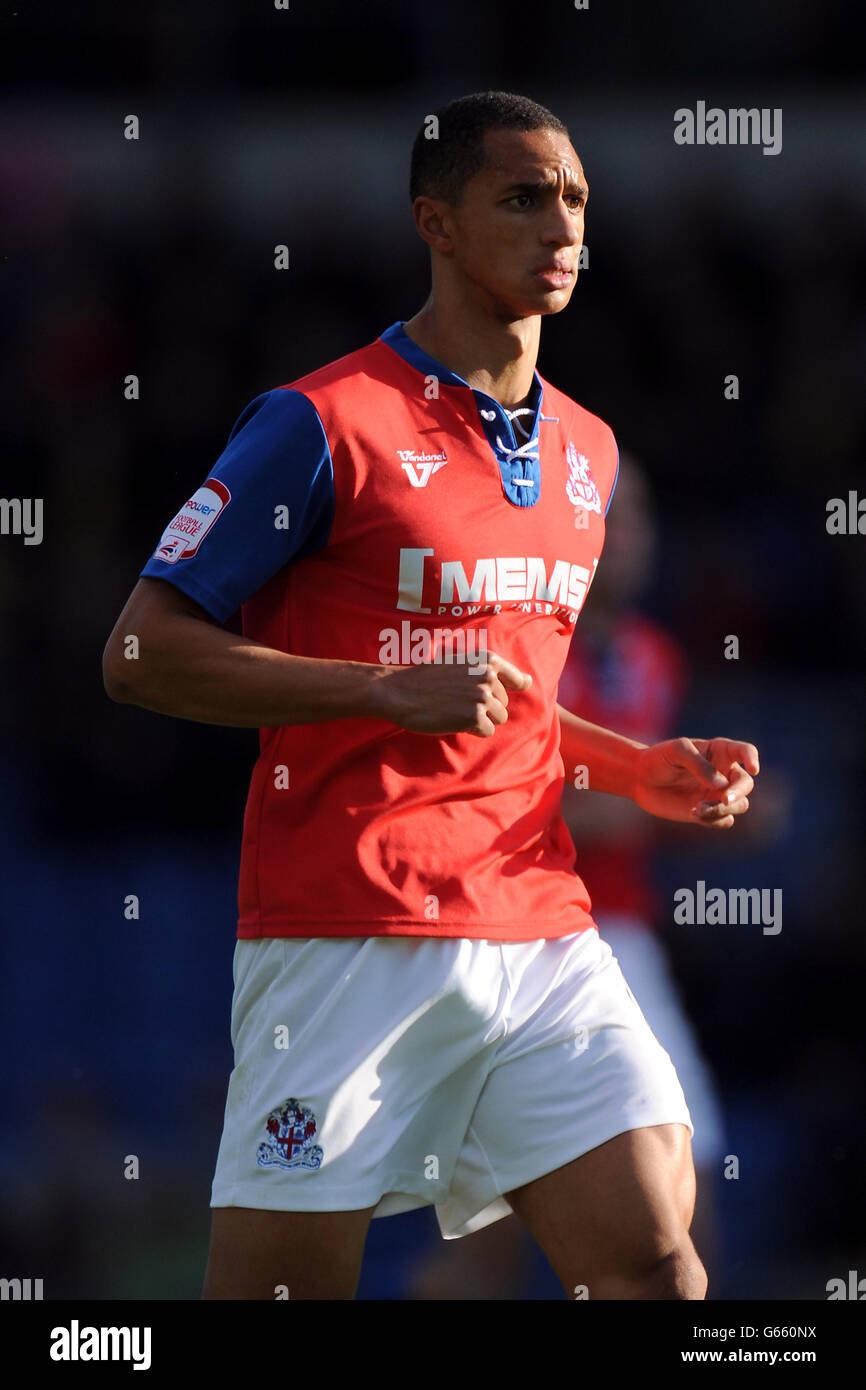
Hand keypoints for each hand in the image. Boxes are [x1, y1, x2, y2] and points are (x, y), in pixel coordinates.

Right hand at [379, 651, 532, 736]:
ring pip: (498, 718)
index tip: (503, 692)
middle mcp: (488, 676)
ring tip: (456, 711)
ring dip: (480, 720)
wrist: (399, 691)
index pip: (517, 679)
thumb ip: (489, 670)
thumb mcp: (460, 663)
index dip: (514, 688)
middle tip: (458, 702)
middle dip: (486, 707)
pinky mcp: (475, 716)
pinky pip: (487, 731)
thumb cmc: (426, 678)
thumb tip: (529, 681)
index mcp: (486, 660)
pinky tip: (453, 720)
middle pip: (504, 704)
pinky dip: (472, 730)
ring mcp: (482, 696)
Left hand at [632, 737, 759, 828]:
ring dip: (723, 809)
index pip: (745, 752)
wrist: (639, 779)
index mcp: (720, 752)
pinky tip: (693, 813)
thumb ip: (697, 763)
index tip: (753, 769)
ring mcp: (717, 794)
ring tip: (698, 808)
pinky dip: (714, 820)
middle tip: (723, 799)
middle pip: (745, 785)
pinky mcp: (709, 812)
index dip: (753, 759)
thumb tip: (721, 783)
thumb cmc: (658, 758)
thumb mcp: (675, 752)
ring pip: (739, 805)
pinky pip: (725, 821)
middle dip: (738, 793)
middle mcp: (724, 773)